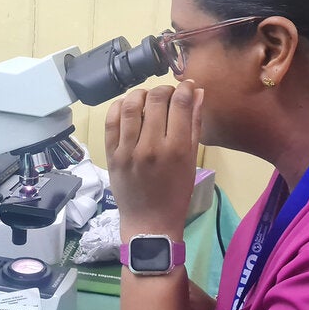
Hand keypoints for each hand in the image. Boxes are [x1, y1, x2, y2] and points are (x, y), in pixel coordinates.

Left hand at [104, 81, 202, 241]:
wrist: (149, 222)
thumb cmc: (176, 194)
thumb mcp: (191, 161)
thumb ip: (194, 125)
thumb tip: (197, 94)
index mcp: (175, 149)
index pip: (180, 103)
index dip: (185, 88)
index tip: (187, 87)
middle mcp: (150, 146)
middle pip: (156, 99)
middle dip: (166, 89)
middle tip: (169, 94)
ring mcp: (127, 149)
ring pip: (131, 104)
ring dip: (142, 94)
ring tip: (148, 98)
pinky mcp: (111, 154)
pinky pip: (111, 120)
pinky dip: (119, 106)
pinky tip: (128, 106)